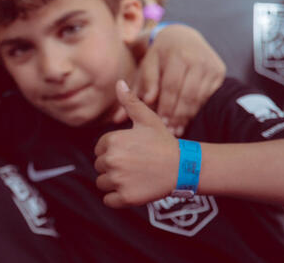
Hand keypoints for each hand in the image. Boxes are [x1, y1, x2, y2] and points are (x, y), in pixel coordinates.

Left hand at [95, 81, 179, 207]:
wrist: (184, 166)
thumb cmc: (164, 142)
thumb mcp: (147, 119)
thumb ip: (130, 102)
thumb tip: (119, 83)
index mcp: (112, 141)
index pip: (99, 149)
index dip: (113, 151)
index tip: (130, 152)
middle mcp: (111, 160)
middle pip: (99, 166)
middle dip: (113, 166)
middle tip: (134, 165)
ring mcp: (118, 180)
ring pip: (101, 183)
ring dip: (113, 182)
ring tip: (133, 177)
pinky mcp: (125, 197)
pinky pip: (108, 200)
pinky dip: (116, 198)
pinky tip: (130, 190)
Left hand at [114, 24, 224, 135]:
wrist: (183, 36)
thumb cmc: (159, 56)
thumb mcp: (145, 67)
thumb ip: (135, 91)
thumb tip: (117, 117)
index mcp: (174, 54)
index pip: (170, 86)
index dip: (164, 106)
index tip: (158, 121)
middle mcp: (195, 58)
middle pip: (186, 93)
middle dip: (175, 114)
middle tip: (167, 130)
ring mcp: (209, 64)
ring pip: (198, 97)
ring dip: (186, 116)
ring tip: (176, 129)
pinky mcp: (219, 71)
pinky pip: (207, 96)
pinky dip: (196, 110)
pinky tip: (187, 120)